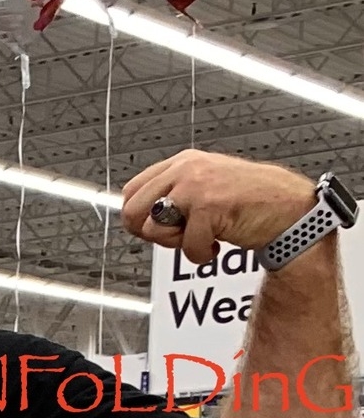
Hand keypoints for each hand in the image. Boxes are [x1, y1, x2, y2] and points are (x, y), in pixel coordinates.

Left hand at [121, 150, 317, 264]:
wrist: (287, 208)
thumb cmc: (248, 203)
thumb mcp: (203, 189)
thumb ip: (171, 197)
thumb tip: (135, 220)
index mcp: (182, 162)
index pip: (130, 192)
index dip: (139, 218)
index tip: (161, 228)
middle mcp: (185, 169)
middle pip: (131, 212)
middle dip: (151, 234)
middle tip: (181, 235)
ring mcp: (195, 185)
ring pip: (152, 230)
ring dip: (177, 244)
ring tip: (205, 234)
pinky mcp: (208, 205)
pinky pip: (185, 247)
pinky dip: (202, 255)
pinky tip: (220, 241)